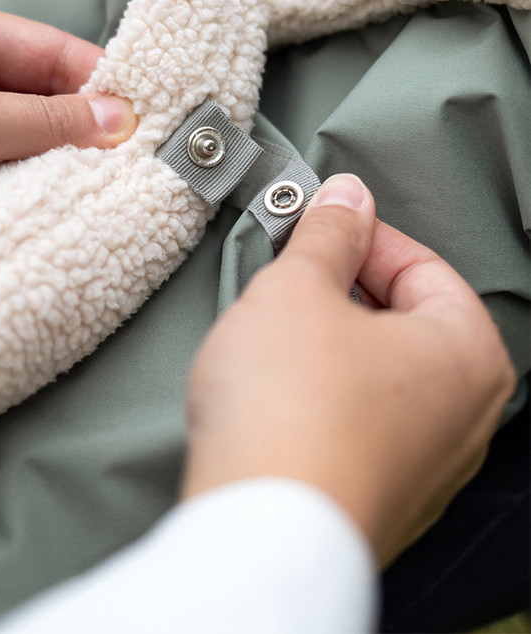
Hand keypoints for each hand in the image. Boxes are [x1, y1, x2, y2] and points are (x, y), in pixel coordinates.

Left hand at [0, 0, 136, 300]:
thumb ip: (34, 121)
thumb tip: (121, 118)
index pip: (52, 54)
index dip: (105, 84)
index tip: (158, 120)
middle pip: (46, 112)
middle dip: (90, 142)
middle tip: (148, 175)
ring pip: (28, 165)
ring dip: (61, 186)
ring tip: (121, 210)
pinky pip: (0, 206)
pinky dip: (29, 218)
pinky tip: (68, 234)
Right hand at [182, 174, 515, 565]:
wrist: (259, 529)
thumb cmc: (288, 406)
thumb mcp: (297, 289)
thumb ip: (326, 234)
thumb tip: (345, 197)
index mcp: (467, 354)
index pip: (420, 265)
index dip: (357, 235)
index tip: (312, 226)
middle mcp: (466, 416)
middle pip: (403, 319)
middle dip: (340, 289)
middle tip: (285, 277)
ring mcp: (427, 466)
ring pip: (379, 371)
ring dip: (327, 341)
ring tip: (272, 336)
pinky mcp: (383, 497)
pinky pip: (360, 420)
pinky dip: (323, 392)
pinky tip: (277, 393)